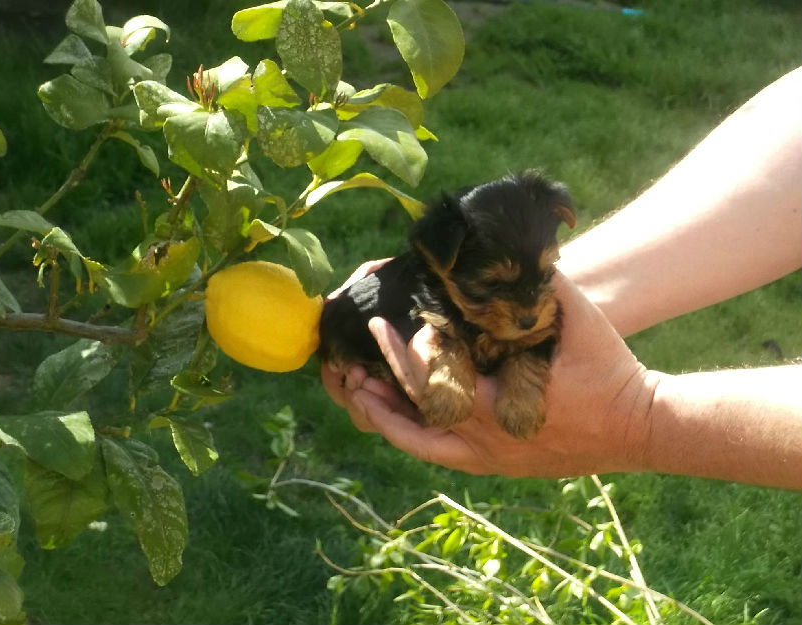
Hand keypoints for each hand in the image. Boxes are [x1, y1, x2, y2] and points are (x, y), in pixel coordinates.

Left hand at [324, 271, 659, 477]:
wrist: (639, 426)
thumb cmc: (609, 371)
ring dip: (388, 421)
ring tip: (359, 395)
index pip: (438, 382)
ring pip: (423, 446)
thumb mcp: (581, 321)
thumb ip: (544, 287)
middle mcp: (490, 440)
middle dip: (383, 389)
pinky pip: (443, 456)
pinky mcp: (498, 465)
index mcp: (504, 404)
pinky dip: (415, 438)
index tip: (380, 327)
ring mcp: (493, 458)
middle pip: (420, 418)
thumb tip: (514, 251)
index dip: (403, 356)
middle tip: (352, 368)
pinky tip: (395, 421)